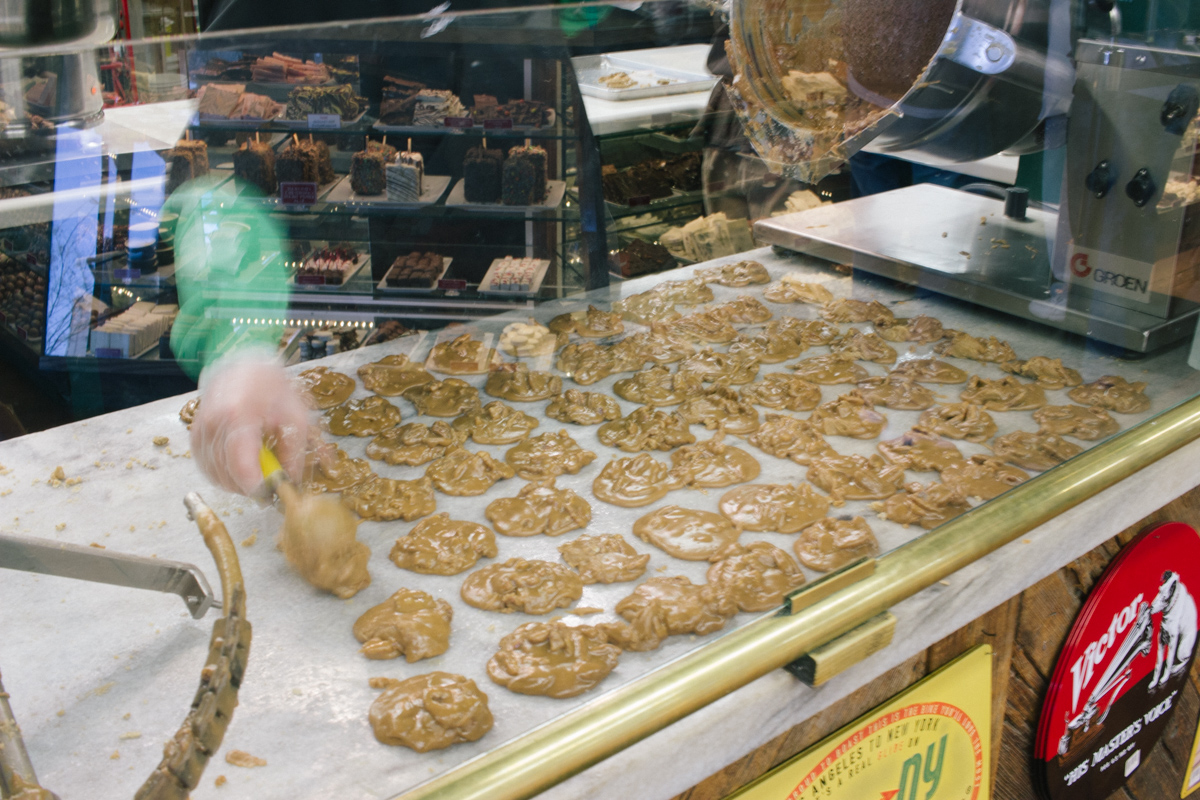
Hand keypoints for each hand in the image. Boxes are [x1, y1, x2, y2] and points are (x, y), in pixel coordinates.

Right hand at [190, 352, 309, 494]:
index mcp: (240, 417)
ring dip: (236, 483)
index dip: (255, 487)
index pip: (240, 466)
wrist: (243, 364)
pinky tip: (240, 468)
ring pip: (214, 474)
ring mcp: (200, 430)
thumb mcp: (295, 416)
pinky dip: (222, 474)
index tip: (271, 495)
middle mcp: (214, 424)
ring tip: (257, 474)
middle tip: (269, 487)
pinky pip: (205, 466)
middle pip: (226, 474)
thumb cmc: (272, 388)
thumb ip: (294, 451)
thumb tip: (291, 482)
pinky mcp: (194, 435)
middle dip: (249, 488)